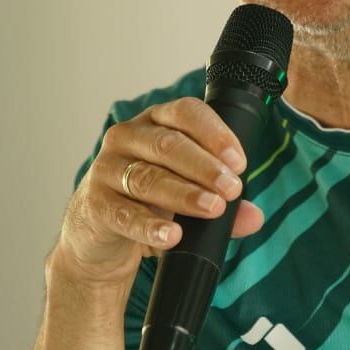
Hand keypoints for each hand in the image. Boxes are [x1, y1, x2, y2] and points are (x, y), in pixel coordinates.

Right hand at [51, 97, 264, 286]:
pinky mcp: (95, 204)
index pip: (186, 112)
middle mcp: (128, 137)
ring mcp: (106, 169)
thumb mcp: (187, 198)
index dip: (215, 133)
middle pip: (168, 144)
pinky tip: (173, 235)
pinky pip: (124, 214)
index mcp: (156, 122)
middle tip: (232, 188)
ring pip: (148, 178)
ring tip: (213, 209)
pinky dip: (150, 226)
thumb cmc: (148, 202)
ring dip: (184, 194)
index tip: (240, 161)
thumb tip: (254, 217)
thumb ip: (224, 205)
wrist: (99, 237)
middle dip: (205, 167)